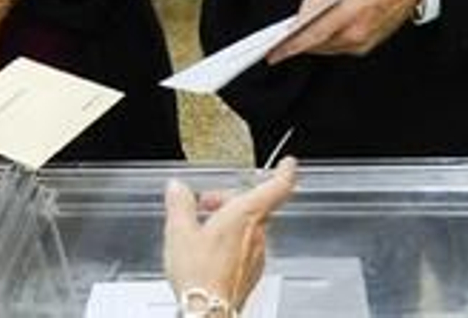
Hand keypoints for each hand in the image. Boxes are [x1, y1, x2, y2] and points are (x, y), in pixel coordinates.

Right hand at [164, 157, 297, 308]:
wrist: (208, 311)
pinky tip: (208, 251)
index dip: (285, 173)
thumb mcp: (179, 231)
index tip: (288, 164)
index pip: (277, 188)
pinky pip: (245, 247)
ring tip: (200, 230)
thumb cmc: (199, 274)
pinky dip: (230, 241)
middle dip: (228, 199)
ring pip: (248, 227)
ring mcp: (257, 255)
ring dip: (228, 221)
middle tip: (203, 204)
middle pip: (252, 206)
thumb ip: (179, 203)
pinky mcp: (252, 272)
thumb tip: (178, 188)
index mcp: (245, 216)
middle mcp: (257, 234)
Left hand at [267, 0, 422, 63]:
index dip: (293, 44)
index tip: (276, 49)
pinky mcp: (367, 46)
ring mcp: (364, 42)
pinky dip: (326, 41)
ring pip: (327, 49)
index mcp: (351, 10)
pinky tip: (317, 33)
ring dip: (311, 42)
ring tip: (294, 36)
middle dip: (298, 43)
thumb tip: (300, 17)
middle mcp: (358, 31)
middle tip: (280, 41)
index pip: (315, 35)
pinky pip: (338, 48)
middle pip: (318, 45)